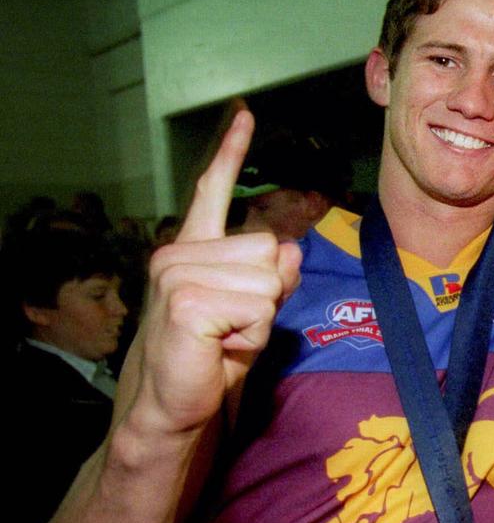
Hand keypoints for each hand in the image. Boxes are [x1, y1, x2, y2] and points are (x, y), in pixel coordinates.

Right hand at [126, 110, 301, 434]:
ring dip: (260, 317)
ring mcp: (176, 274)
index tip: (245, 114)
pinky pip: (260, 305)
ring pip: (270, 278)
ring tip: (225, 338)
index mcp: (192, 249)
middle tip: (233, 328)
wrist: (174, 409)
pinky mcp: (185, 301)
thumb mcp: (254, 309)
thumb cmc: (213, 359)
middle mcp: (178, 252)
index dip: (231, 151)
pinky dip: (251, 334)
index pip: (212, 189)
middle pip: (271, 248)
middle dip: (268, 295)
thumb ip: (274, 274)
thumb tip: (289, 249)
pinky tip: (219, 347)